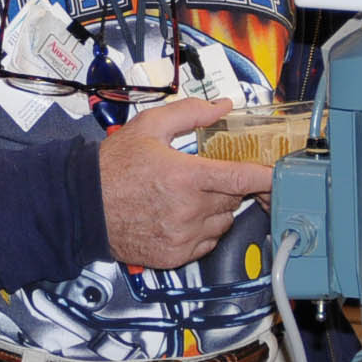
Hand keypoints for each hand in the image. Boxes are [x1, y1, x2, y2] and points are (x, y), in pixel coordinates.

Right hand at [99, 97, 273, 269]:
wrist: (83, 205)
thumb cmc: (113, 167)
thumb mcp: (149, 127)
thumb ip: (190, 113)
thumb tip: (221, 106)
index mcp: (185, 176)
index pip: (241, 178)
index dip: (266, 176)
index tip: (279, 175)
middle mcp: (187, 210)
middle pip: (232, 199)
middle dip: (225, 185)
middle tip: (201, 176)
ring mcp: (182, 236)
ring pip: (222, 222)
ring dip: (215, 209)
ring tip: (187, 197)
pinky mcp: (174, 256)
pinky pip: (207, 243)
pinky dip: (202, 230)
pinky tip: (180, 216)